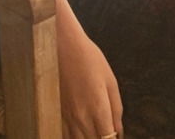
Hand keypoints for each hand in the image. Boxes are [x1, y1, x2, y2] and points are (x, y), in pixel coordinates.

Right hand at [56, 11, 122, 138]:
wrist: (61, 44)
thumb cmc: (88, 58)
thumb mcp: (110, 80)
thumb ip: (116, 110)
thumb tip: (118, 132)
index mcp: (98, 109)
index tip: (114, 136)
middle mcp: (81, 118)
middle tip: (106, 131)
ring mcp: (66, 118)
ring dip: (88, 138)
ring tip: (93, 130)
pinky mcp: (56, 114)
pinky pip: (64, 137)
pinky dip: (74, 137)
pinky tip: (79, 131)